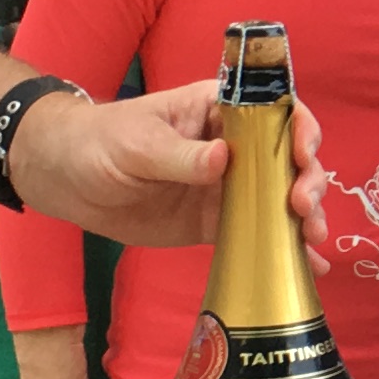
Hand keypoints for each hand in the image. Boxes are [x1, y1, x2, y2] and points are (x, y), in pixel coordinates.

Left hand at [8, 85, 334, 261]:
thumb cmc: (100, 141)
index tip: (302, 157)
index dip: (299, 130)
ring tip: (312, 241)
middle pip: (288, 158)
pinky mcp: (215, 222)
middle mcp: (234, 145)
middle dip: (307, 181)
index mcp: (219, 109)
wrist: (67, 178)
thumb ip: (180, 155)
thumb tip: (224, 162)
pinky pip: (256, 234)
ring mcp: (227, 186)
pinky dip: (283, 249)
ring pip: (280, 198)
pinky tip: (307, 269)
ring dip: (304, 217)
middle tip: (301, 208)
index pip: (274, 111)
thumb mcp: (137, 143)